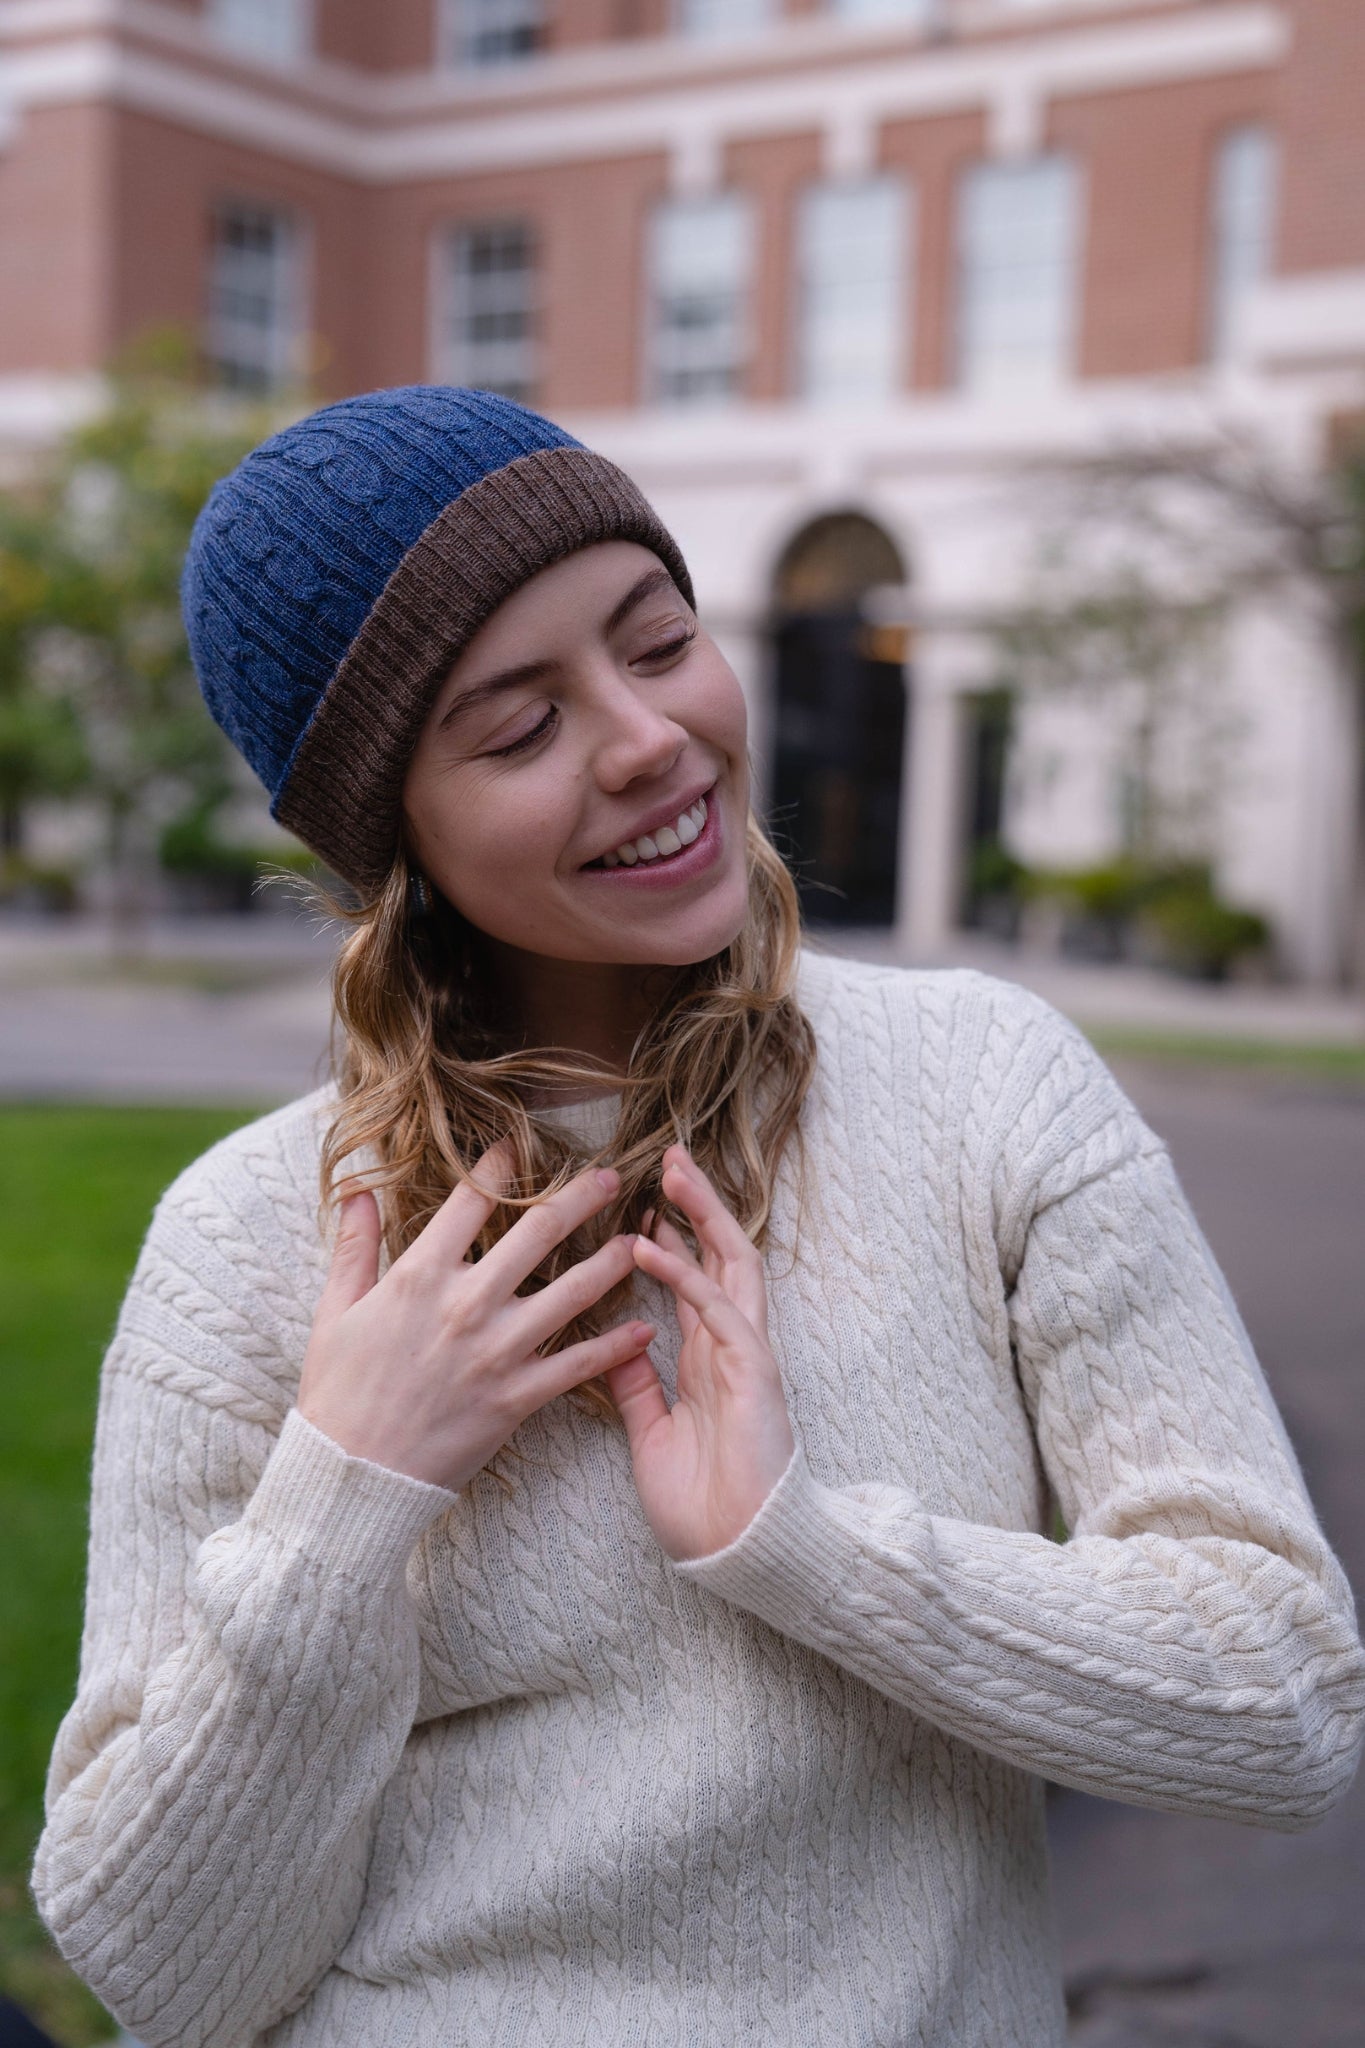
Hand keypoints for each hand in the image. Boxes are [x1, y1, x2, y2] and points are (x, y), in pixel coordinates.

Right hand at [297, 1142, 653, 1491]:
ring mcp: (497, 1351)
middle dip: (580, 1198)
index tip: (518, 1143)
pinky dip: (615, 1347)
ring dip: (612, 1262)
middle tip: (611, 1175)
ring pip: (572, 1292)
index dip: (498, 1165)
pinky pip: (577, 1366)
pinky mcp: (516, 1397)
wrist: (351, 1473)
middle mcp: (466, 1304)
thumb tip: (357, 1190)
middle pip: (538, 1233)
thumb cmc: (337, 1391)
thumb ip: (356, 1246)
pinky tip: (643, 1327)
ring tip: (641, 1240)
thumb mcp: (334, 1310)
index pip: (470, 1201)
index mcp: (420, 1275)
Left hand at [606, 1146, 794, 1561]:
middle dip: (697, 1206)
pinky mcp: (753, 1372)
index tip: (640, 1202)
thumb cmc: (701, 1505)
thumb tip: (612, 1340)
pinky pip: (718, 1311)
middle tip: (668, 1158)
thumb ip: (637, 1385)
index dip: (673, 1237)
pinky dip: (684, 1275)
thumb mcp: (651, 1433)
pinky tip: (649, 1247)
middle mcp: (730, 1346)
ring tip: (672, 1174)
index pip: (695, 1279)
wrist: (737, 1553)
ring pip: (731, 1266)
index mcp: (708, 1359)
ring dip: (701, 1217)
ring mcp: (745, 1355)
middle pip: (720, 1256)